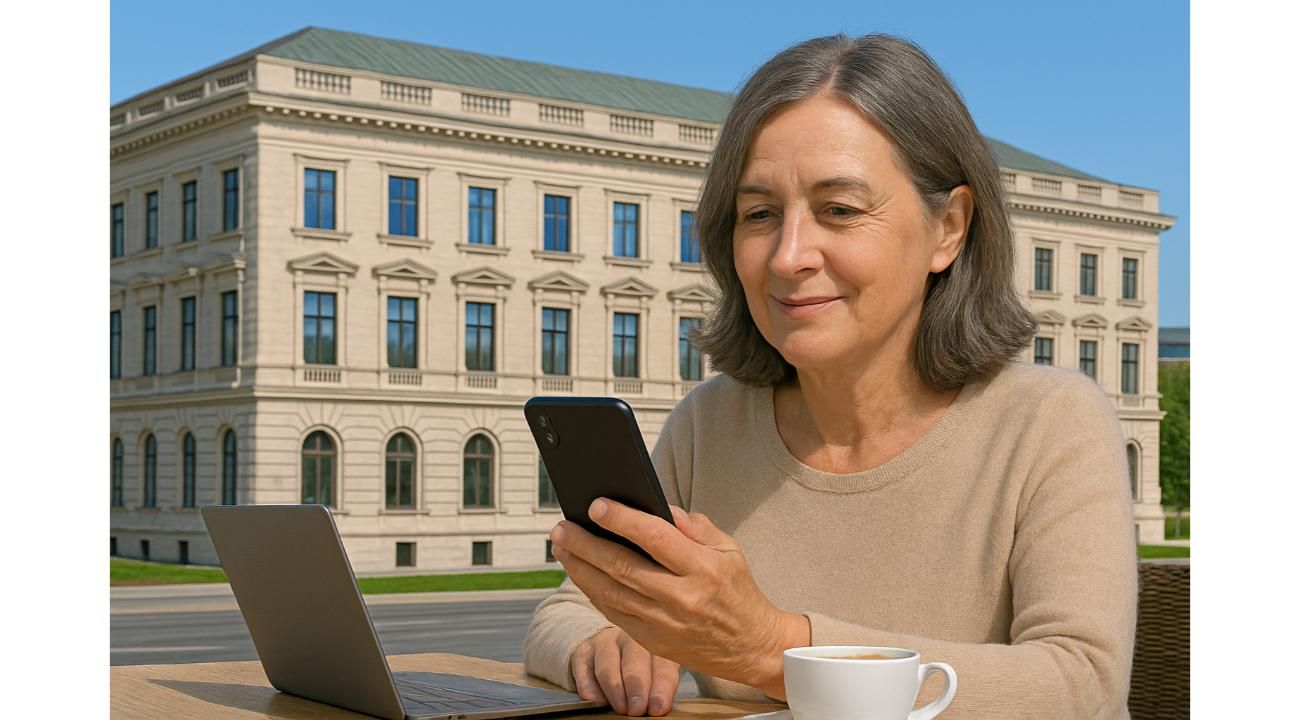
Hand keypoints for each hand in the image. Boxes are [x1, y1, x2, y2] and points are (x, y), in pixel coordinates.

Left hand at [550, 500, 809, 698]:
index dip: (622, 520)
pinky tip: (580, 573)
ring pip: (610, 592)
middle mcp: (682, 597)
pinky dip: (592, 592)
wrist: (752, 646)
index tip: (596, 505)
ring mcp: (665, 623)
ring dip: (580, 568)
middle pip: (623, 566)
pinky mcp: (653, 642)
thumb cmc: (738, 590)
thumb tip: (656, 506)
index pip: (655, 538)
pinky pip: (614, 613)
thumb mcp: (729, 549)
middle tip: (562, 527)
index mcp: (703, 569)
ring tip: (562, 546)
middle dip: (586, 544)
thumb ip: (694, 525)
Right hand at [572, 626, 679, 715]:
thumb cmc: (637, 663)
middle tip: (637, 709)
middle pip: (635, 659)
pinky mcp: (583, 652)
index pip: (662, 663)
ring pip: (608, 664)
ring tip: (620, 708)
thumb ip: (657, 687)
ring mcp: (604, 644)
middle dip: (637, 686)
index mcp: (655, 643)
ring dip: (614, 688)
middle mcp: (630, 639)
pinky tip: (596, 701)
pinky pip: (584, 669)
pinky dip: (589, 687)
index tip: (658, 707)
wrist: (605, 645)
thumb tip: (657, 708)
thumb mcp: (654, 670)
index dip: (661, 686)